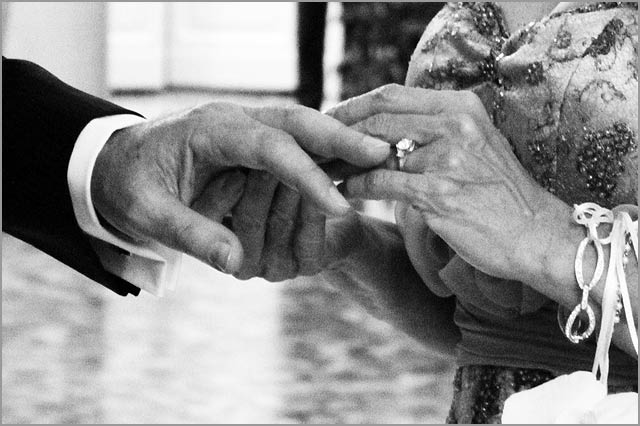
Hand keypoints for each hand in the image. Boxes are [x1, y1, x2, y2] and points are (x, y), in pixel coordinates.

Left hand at [91, 102, 389, 273]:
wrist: (116, 160)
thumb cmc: (129, 185)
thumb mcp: (146, 213)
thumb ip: (191, 236)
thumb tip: (238, 264)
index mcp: (209, 131)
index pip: (271, 147)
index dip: (308, 176)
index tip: (339, 206)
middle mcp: (234, 121)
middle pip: (300, 122)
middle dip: (342, 139)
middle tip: (384, 155)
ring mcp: (245, 127)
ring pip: (303, 127)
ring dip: (338, 142)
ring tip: (375, 156)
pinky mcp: (251, 140)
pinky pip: (295, 141)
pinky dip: (323, 149)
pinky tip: (347, 161)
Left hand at [328, 84, 573, 282]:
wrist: (535, 234)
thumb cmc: (499, 194)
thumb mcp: (474, 146)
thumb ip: (434, 131)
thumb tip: (383, 130)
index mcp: (460, 107)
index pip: (391, 94)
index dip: (354, 106)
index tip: (330, 120)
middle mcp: (454, 124)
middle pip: (377, 115)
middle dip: (338, 129)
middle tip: (314, 144)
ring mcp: (447, 157)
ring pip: (373, 148)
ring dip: (341, 160)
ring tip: (321, 170)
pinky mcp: (438, 192)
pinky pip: (380, 182)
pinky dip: (355, 186)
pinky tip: (343, 192)